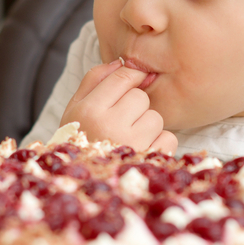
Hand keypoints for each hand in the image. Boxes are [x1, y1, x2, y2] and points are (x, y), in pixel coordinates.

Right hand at [60, 59, 177, 154]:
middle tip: (122, 122)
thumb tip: (120, 61)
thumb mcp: (75, 109)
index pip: (122, 77)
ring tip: (130, 140)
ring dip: (147, 127)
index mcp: (89, 111)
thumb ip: (94, 80)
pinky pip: (168, 138)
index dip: (132, 75)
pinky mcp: (150, 160)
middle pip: (141, 97)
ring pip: (156, 118)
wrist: (83, 183)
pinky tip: (141, 151)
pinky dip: (159, 144)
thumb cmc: (79, 140)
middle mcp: (110, 126)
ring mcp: (132, 145)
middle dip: (135, 107)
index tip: (134, 80)